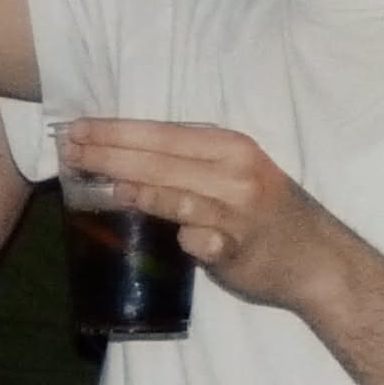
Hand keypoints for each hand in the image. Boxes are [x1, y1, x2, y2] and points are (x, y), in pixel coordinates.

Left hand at [56, 120, 356, 316]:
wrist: (316, 257)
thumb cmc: (268, 212)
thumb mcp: (235, 174)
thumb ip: (188, 166)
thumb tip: (121, 160)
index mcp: (232, 147)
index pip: (164, 133)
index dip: (116, 130)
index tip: (75, 127)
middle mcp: (236, 172)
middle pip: (162, 160)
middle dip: (109, 153)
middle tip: (67, 149)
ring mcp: (238, 211)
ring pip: (176, 195)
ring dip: (133, 188)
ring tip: (92, 182)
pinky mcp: (237, 249)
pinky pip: (199, 239)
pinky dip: (179, 233)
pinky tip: (148, 224)